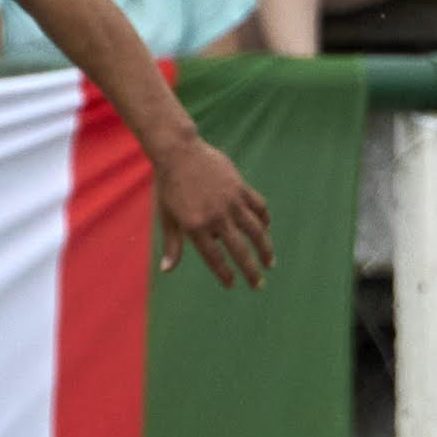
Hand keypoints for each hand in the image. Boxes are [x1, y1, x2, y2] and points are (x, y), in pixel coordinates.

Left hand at [155, 134, 273, 282]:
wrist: (178, 152)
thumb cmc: (168, 186)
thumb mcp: (167, 217)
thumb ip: (172, 244)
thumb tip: (167, 270)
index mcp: (195, 226)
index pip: (214, 258)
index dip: (224, 274)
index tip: (232, 285)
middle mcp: (216, 217)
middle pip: (239, 250)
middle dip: (251, 270)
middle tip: (258, 285)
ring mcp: (231, 201)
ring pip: (256, 230)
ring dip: (265, 248)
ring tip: (270, 262)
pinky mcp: (240, 187)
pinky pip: (258, 206)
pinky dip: (264, 218)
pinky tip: (266, 228)